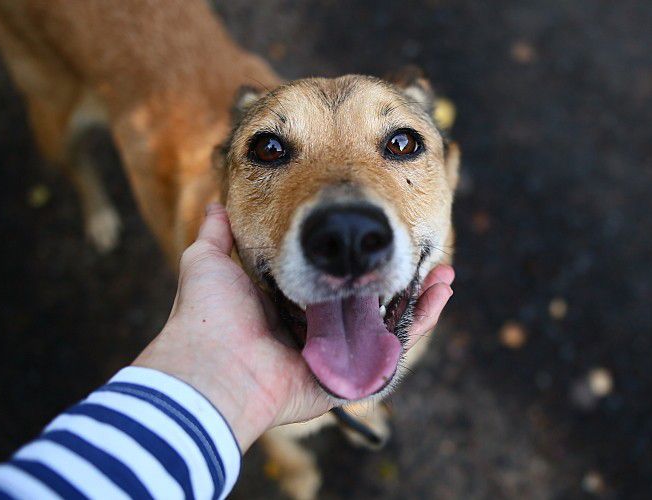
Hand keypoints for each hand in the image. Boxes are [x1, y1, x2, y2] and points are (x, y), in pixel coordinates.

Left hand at [133, 203, 454, 449]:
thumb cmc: (209, 316)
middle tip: (418, 250)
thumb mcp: (208, 261)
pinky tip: (439, 292)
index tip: (379, 230)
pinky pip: (394, 351)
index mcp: (285, 307)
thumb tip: (216, 206)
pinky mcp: (350, 378)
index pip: (332, 281)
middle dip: (397, 279)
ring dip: (420, 298)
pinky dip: (420, 322)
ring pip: (388, 325)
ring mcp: (336, 357)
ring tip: (443, 271)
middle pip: (368, 304)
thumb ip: (217, 235)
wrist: (213, 366)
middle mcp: (315, 333)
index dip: (357, 260)